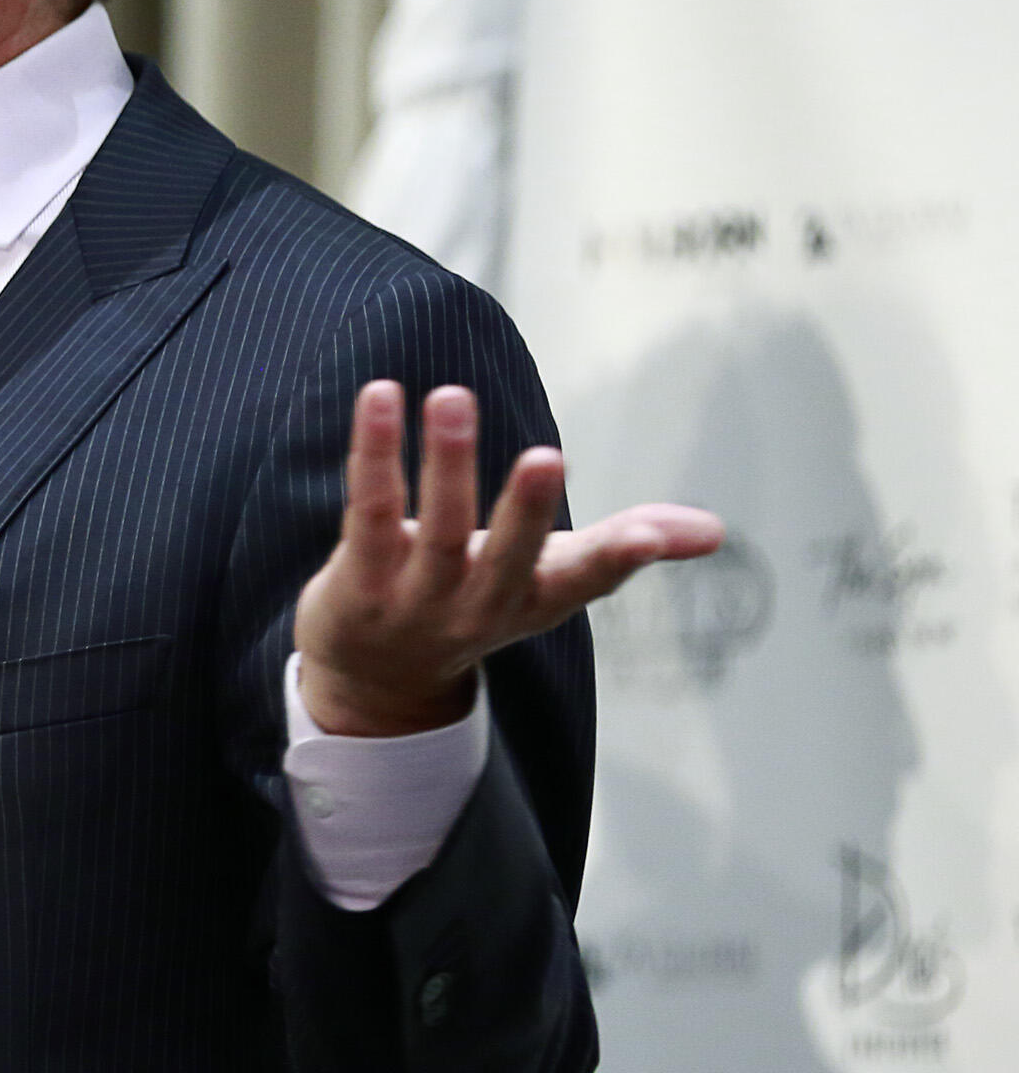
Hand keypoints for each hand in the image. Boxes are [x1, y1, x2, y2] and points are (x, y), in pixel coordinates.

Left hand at [293, 381, 721, 735]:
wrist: (375, 678)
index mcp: (534, 601)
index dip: (617, 560)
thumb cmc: (474, 603)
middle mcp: (477, 607)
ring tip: (454, 395)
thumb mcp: (550, 583)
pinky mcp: (356, 579)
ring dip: (447, 463)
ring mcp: (414, 598)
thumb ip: (621, 548)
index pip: (581, 583)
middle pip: (505, 559)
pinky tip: (381, 396)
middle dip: (528, 511)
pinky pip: (369, 508)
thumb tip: (716, 531)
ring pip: (434, 530)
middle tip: (548, 457)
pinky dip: (376, 452)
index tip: (650, 536)